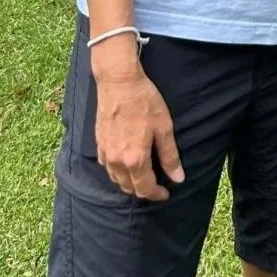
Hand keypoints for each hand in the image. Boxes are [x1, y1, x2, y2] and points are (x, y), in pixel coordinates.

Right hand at [94, 66, 183, 200]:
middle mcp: (117, 161)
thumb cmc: (144, 102)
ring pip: (116, 180)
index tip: (166, 193)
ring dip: (129, 184)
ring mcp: (105, 153)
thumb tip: (178, 178)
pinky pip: (107, 167)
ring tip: (143, 178)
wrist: (119, 82)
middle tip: (156, 186)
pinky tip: (125, 165)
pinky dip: (117, 173)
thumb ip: (170, 156)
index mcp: (135, 159)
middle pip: (129, 188)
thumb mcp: (164, 127)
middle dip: (143, 191)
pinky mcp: (98, 144)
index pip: (145, 188)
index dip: (156, 194)